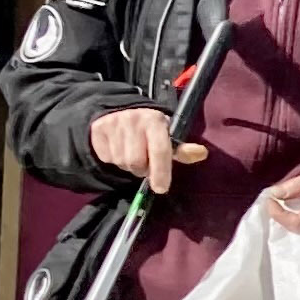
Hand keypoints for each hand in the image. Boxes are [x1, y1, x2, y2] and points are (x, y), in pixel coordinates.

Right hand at [87, 105, 207, 192]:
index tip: (161, 188)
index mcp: (155, 120)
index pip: (159, 150)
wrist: (119, 112)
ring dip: (128, 165)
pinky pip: (106, 158)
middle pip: (137, 162)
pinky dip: (113, 160)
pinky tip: (118, 149)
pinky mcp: (97, 130)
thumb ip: (182, 150)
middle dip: (143, 169)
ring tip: (132, 154)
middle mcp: (133, 120)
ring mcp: (113, 124)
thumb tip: (201, 153)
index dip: (161, 172)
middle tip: (145, 163)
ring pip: (121, 162)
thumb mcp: (167, 136)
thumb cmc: (149, 130)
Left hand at [264, 161, 299, 236]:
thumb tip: (275, 194)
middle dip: (278, 215)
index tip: (269, 200)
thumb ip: (299, 183)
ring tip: (275, 202)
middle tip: (270, 200)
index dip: (280, 214)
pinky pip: (295, 228)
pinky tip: (282, 207)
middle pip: (292, 229)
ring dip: (280, 217)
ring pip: (291, 230)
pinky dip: (285, 218)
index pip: (298, 222)